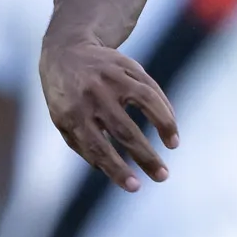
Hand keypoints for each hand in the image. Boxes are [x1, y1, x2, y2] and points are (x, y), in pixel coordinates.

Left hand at [40, 36, 177, 192]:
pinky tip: (171, 127)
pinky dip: (164, 109)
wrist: (66, 50)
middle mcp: (93, 96)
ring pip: (144, 103)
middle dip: (146, 156)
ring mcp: (111, 79)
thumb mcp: (63, 120)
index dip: (117, 169)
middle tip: (163, 176)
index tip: (135, 187)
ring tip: (173, 146)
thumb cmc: (65, 96)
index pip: (97, 147)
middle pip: (124, 130)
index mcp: (73, 114)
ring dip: (164, 126)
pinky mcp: (127, 67)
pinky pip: (151, 89)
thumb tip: (110, 170)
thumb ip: (83, 145)